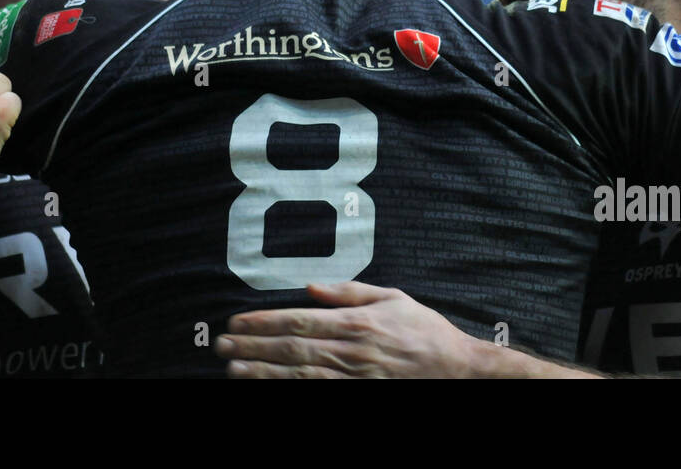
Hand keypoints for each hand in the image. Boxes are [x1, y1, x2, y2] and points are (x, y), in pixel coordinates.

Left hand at [215, 282, 482, 377]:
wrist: (458, 370)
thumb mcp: (393, 298)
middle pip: (292, 350)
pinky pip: (319, 394)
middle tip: (222, 345)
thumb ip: (350, 291)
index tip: (237, 322)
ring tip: (233, 370)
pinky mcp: (358, 395)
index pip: (300, 321)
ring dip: (263, 373)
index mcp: (358, 322)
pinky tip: (269, 389)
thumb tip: (310, 285)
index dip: (264, 322)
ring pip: (299, 376)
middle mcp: (352, 351)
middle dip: (253, 347)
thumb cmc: (425, 331)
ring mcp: (354, 378)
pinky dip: (291, 392)